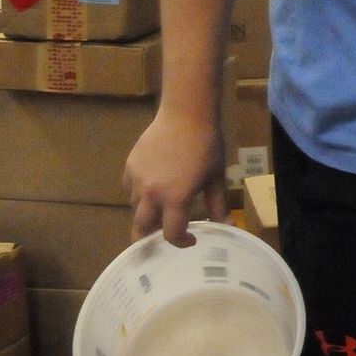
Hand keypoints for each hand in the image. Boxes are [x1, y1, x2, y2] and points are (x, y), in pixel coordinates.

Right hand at [125, 108, 229, 247]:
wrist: (186, 113)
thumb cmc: (207, 144)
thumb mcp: (216, 177)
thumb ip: (218, 204)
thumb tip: (227, 225)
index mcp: (176, 198)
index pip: (171, 233)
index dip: (181, 242)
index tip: (190, 239)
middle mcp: (152, 193)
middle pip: (141, 228)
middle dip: (149, 237)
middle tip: (160, 236)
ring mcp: (137, 179)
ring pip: (134, 207)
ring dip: (146, 212)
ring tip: (159, 208)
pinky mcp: (129, 165)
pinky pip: (129, 187)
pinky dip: (138, 193)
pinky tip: (150, 186)